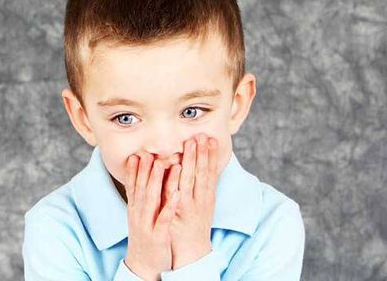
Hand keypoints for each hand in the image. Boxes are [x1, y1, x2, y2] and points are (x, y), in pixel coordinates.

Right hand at [124, 151, 182, 279]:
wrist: (143, 265)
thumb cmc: (146, 236)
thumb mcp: (140, 215)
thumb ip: (142, 197)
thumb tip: (144, 177)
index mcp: (135, 209)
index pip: (133, 186)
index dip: (134, 170)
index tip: (137, 153)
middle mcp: (139, 214)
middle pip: (141, 188)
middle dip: (145, 170)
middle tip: (149, 152)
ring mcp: (148, 224)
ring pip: (152, 200)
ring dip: (157, 181)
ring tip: (163, 164)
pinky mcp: (158, 235)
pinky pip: (164, 218)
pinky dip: (169, 205)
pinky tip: (176, 193)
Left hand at [169, 133, 218, 269]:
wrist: (191, 250)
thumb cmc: (195, 224)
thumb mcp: (204, 204)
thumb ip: (202, 186)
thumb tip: (203, 166)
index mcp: (208, 196)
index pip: (210, 171)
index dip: (210, 155)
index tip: (210, 139)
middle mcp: (201, 199)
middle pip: (202, 172)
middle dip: (201, 153)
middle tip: (200, 135)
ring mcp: (190, 205)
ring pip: (191, 179)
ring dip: (191, 160)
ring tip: (190, 144)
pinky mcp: (178, 212)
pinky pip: (176, 194)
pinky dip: (177, 179)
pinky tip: (176, 167)